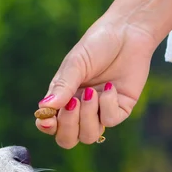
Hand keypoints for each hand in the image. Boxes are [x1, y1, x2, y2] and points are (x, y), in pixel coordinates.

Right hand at [35, 17, 156, 147]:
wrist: (127, 32)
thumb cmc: (96, 45)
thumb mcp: (75, 64)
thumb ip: (62, 86)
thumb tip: (43, 108)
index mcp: (63, 99)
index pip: (50, 124)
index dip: (46, 126)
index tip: (47, 118)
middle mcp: (80, 110)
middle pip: (67, 138)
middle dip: (68, 126)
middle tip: (73, 103)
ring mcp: (100, 112)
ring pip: (88, 135)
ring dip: (88, 116)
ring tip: (91, 93)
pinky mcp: (120, 109)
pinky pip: (110, 121)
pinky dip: (107, 105)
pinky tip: (109, 86)